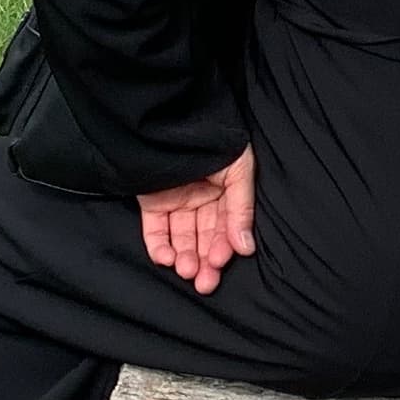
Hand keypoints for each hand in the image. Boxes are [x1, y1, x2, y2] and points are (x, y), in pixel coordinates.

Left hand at [136, 150, 255, 294]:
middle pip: (205, 237)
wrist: (171, 117)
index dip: (224, 245)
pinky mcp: (152, 203)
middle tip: (204, 282)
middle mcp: (202, 198)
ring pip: (182, 238)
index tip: (221, 261)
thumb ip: (242, 208)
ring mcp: (176, 201)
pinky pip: (156, 231)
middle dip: (205, 261)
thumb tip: (246, 247)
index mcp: (226, 190)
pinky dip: (160, 247)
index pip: (226, 226)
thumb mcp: (239, 169)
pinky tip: (167, 258)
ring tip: (186, 270)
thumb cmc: (214, 138)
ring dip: (185, 257)